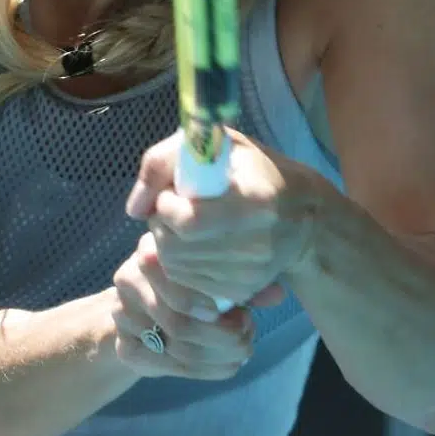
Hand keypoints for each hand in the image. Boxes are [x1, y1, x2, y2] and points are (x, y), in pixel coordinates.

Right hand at [109, 233, 261, 379]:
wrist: (146, 310)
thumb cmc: (191, 282)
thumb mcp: (217, 271)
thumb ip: (246, 278)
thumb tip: (277, 294)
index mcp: (152, 246)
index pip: (176, 273)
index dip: (209, 299)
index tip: (240, 315)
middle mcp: (130, 276)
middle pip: (178, 318)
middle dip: (222, 336)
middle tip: (248, 338)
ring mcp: (122, 314)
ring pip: (177, 346)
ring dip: (218, 354)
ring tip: (243, 349)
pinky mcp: (125, 348)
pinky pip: (168, 367)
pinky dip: (205, 370)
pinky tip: (227, 364)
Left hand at [125, 127, 317, 308]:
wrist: (300, 214)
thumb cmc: (250, 171)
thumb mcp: (213, 145)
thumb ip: (162, 162)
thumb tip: (134, 209)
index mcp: (255, 200)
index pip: (189, 221)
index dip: (166, 207)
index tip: (171, 194)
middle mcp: (258, 242)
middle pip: (177, 248)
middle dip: (160, 226)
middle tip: (170, 211)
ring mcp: (252, 272)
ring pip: (177, 269)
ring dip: (165, 245)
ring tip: (182, 226)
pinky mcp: (243, 290)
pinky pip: (189, 284)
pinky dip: (180, 264)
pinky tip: (193, 246)